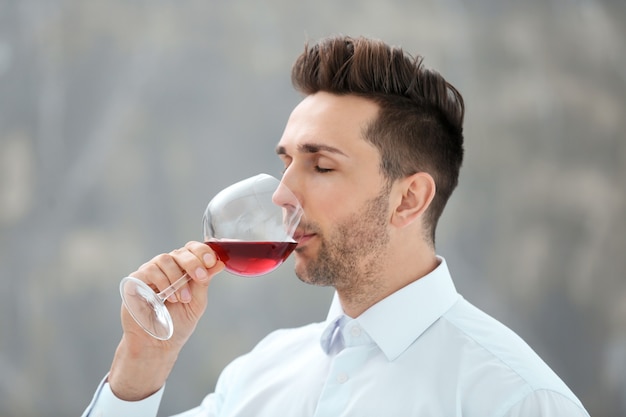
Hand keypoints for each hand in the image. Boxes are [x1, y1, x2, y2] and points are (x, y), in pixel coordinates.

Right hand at [109, 241, 223, 400]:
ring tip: (183, 299)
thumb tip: (219, 263)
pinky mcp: (135, 281)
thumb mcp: (197, 301)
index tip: (211, 261)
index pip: (192, 249)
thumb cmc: (177, 323)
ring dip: (177, 278)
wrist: (157, 345)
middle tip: (200, 277)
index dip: (202, 251)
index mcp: (182, 269)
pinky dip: (162, 282)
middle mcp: (166, 267)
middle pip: (180, 252)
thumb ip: (204, 281)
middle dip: (193, 263)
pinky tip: (168, 298)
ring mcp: (149, 272)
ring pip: (164, 259)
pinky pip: (149, 271)